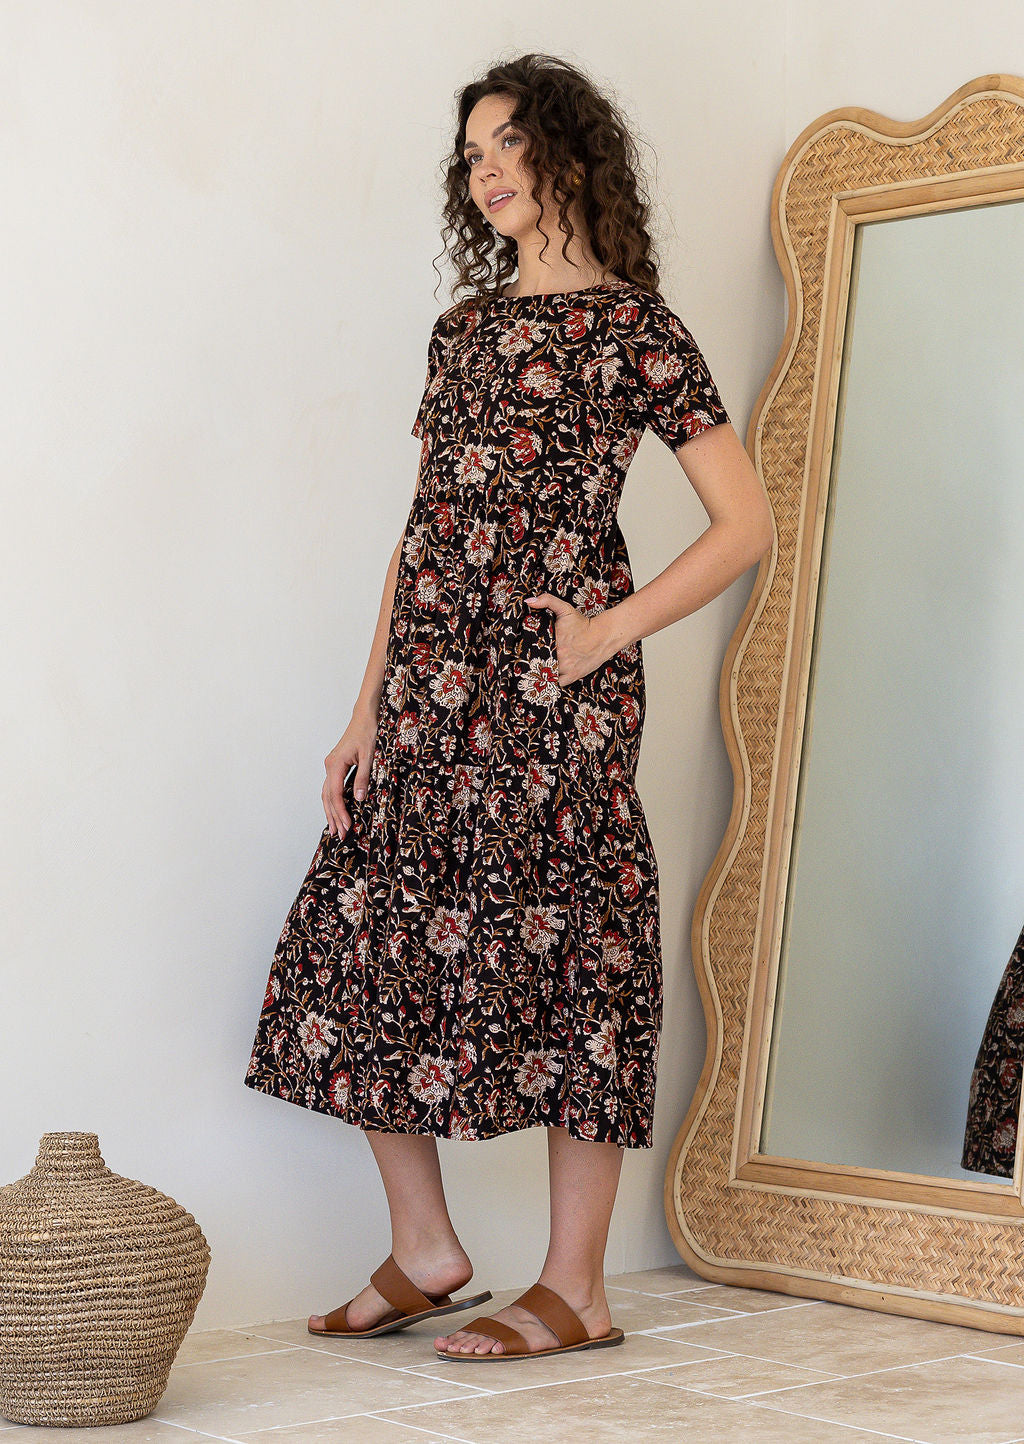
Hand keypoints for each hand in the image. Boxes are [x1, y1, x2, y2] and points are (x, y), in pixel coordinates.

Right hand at [323, 707, 378, 838]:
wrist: (365, 717)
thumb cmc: (368, 732)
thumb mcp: (370, 756)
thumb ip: (363, 778)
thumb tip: (359, 799)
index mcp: (336, 764)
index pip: (335, 794)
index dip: (340, 812)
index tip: (346, 826)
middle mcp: (330, 766)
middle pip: (328, 797)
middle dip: (334, 817)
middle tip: (339, 835)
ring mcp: (331, 766)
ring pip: (327, 793)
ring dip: (331, 812)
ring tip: (334, 829)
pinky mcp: (336, 766)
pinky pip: (331, 787)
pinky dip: (332, 801)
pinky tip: (336, 811)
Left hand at [525, 592, 613, 686]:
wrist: (603, 635)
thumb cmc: (583, 623)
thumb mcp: (565, 609)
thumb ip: (547, 601)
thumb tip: (529, 601)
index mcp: (554, 644)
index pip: (533, 653)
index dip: (527, 654)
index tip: (524, 652)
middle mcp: (560, 659)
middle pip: (540, 666)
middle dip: (535, 664)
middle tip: (530, 661)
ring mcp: (567, 669)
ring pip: (548, 676)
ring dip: (544, 673)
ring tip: (539, 669)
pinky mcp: (574, 676)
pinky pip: (559, 683)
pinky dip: (554, 681)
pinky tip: (551, 676)